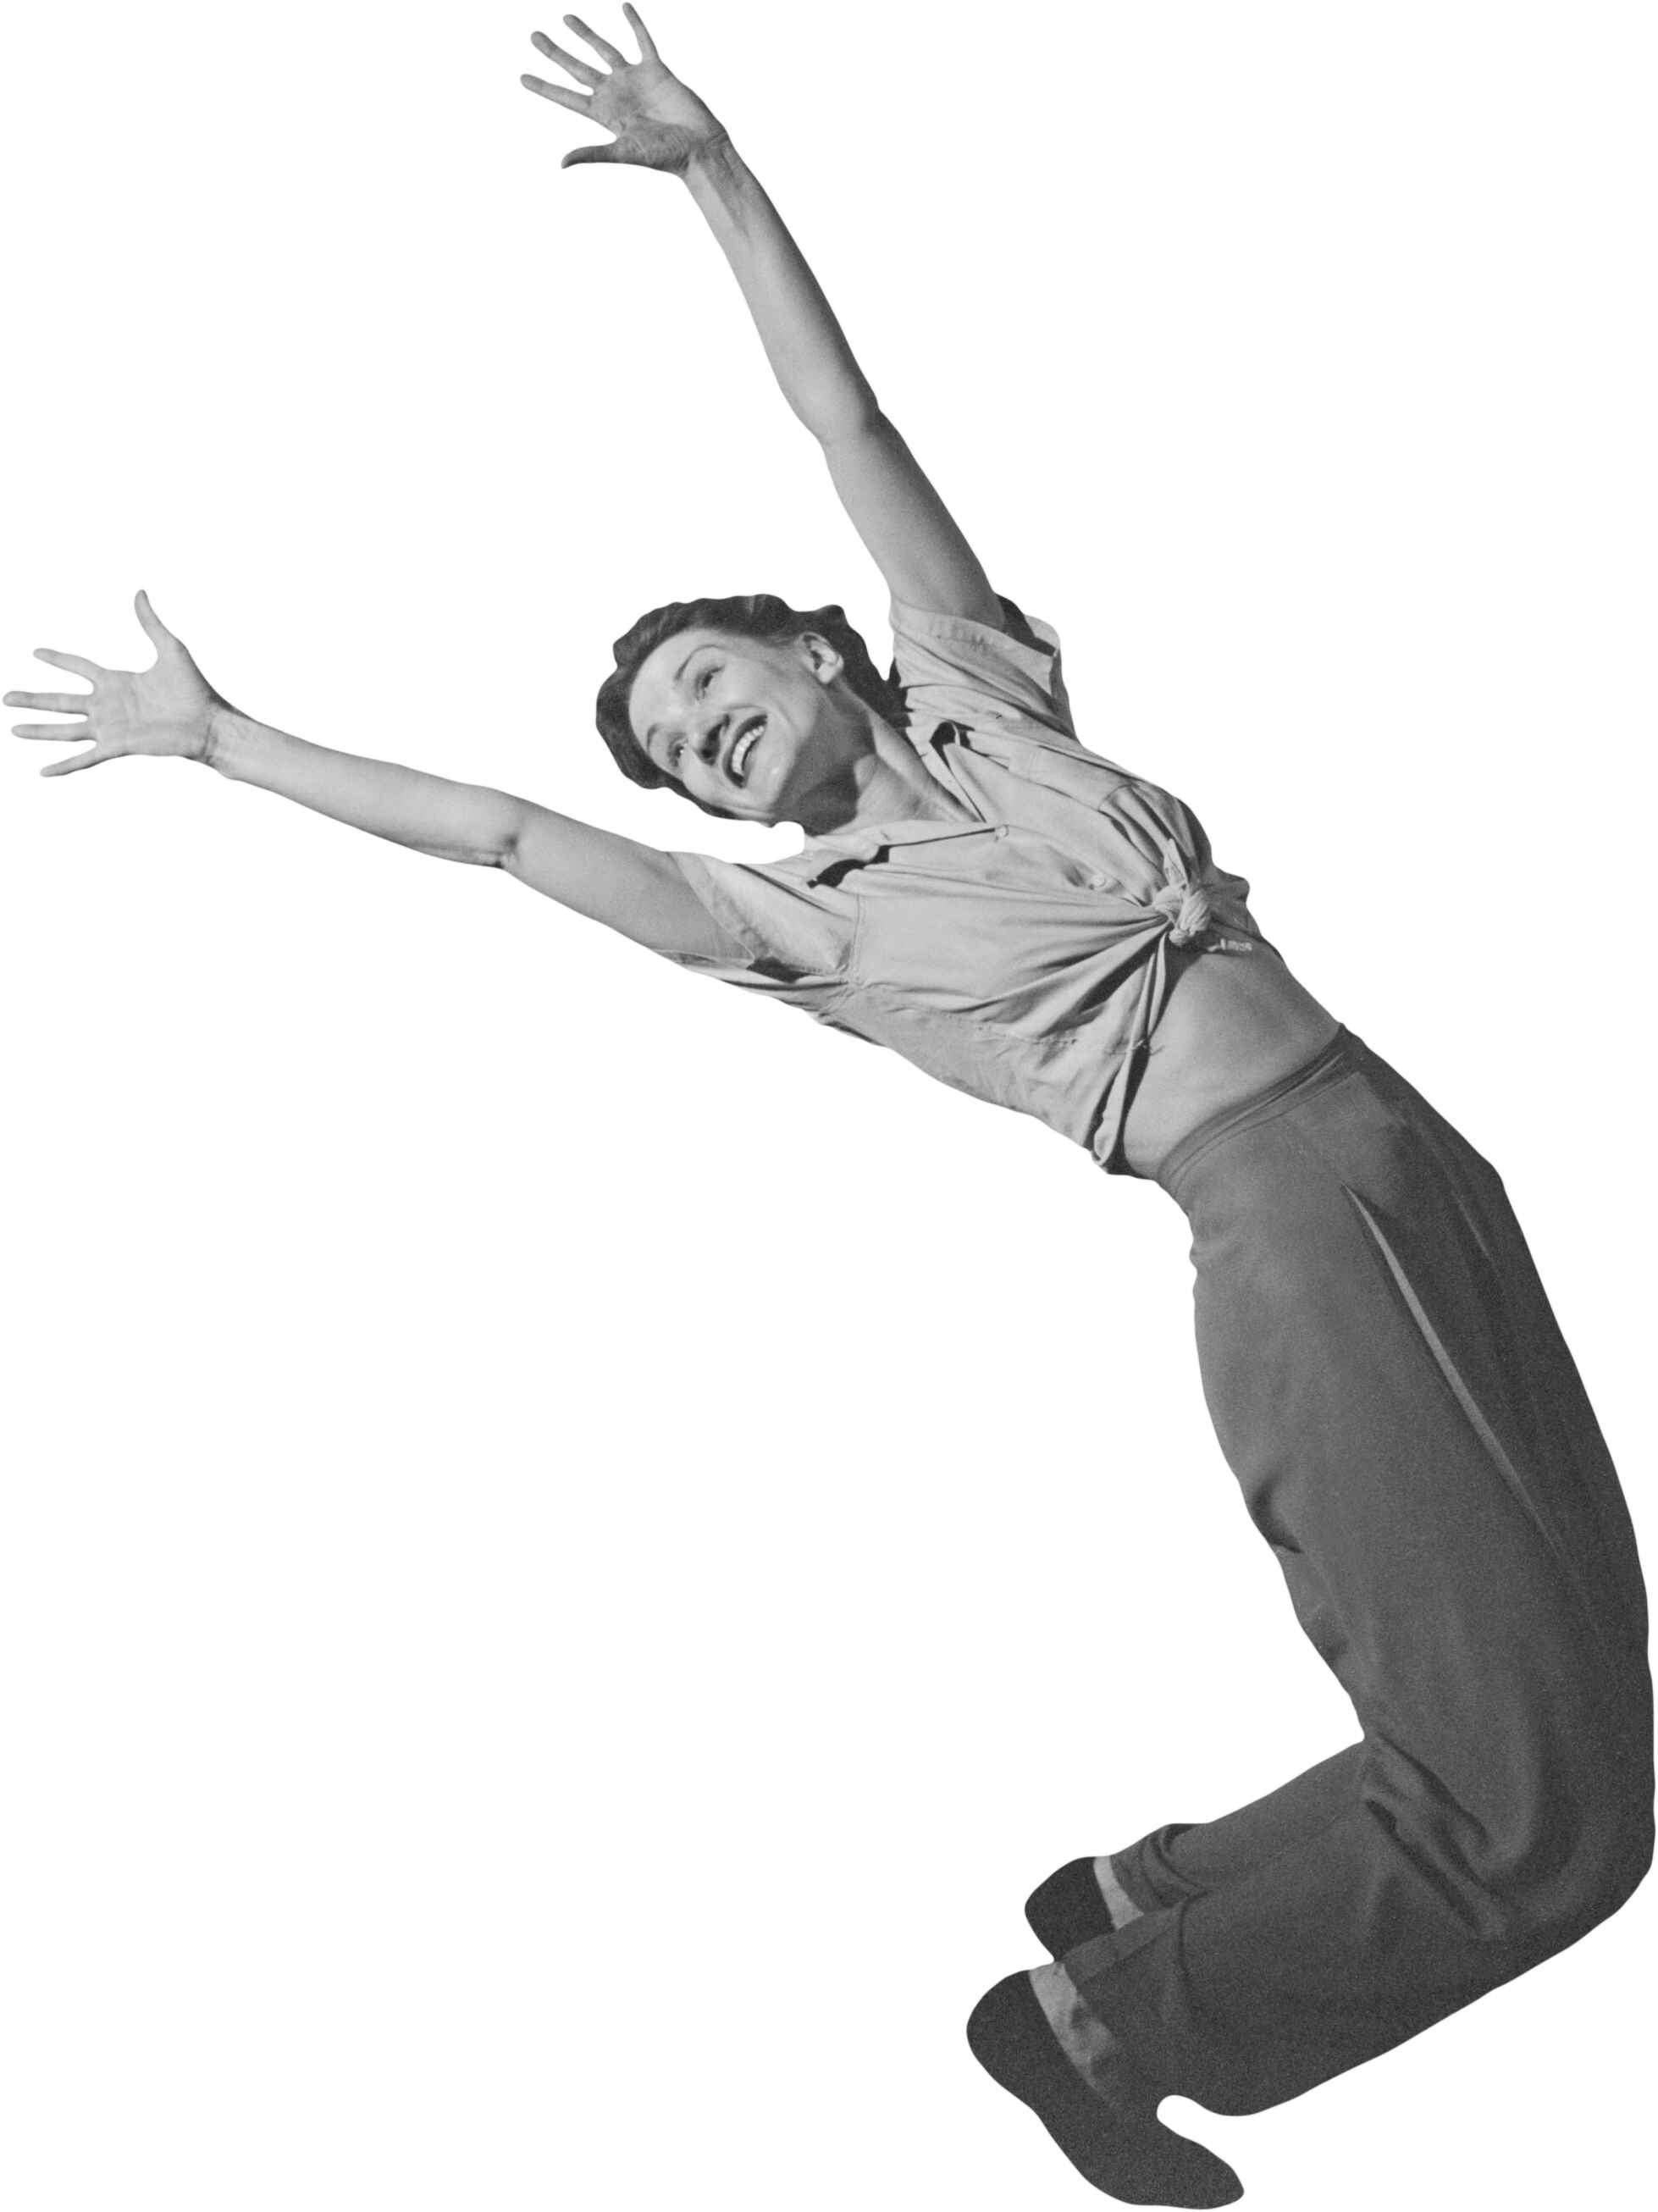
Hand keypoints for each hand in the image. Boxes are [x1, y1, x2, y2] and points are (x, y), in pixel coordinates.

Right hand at [5, 589, 221, 782]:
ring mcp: (111, 727)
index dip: (58, 658)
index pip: (79, 667)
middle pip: (61, 700)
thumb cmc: (195, 690)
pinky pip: (85, 756)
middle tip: (3, 698)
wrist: (211, 724)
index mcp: (118, 682)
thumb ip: (152, 623)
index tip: (36, 651)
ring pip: (66, 728)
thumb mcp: (172, 649)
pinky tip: (42, 772)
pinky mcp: (119, 746)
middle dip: (32, 699)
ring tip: (13, 729)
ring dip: (38, 730)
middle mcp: (109, 705)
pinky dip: (64, 765)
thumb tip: (139, 593)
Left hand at [520, 5, 740, 184]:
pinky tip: (623, 6)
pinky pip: (641, 39)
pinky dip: (633, 23)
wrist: (699, 146)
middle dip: (554, 51)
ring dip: (584, 33)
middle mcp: (613, 92)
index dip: (543, 86)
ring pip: (601, 48)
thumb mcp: (624, 155)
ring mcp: (632, 79)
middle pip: (576, 66)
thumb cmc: (664, 157)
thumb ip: (592, 155)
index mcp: (601, 112)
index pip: (564, 95)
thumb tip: (560, 165)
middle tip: (533, 34)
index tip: (521, 77)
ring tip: (565, 17)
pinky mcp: (656, 68)